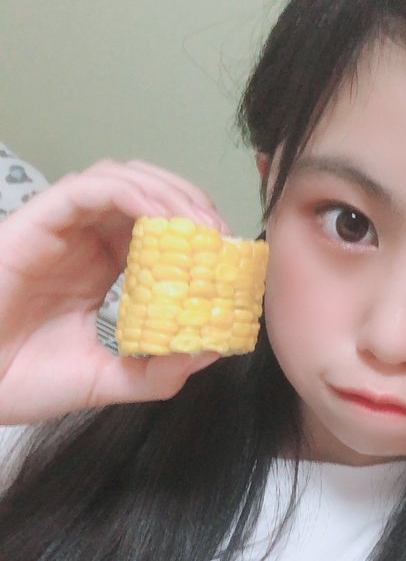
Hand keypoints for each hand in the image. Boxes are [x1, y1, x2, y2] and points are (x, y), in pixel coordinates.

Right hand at [0, 159, 229, 423]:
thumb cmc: (21, 382)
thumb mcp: (106, 381)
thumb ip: (155, 372)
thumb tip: (209, 351)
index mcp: (98, 268)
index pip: (156, 231)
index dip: (195, 235)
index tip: (228, 260)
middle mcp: (81, 241)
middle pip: (146, 194)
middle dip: (191, 206)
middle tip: (223, 238)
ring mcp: (59, 228)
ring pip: (123, 179)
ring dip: (169, 194)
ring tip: (201, 228)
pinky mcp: (37, 220)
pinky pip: (91, 187)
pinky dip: (133, 194)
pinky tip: (164, 220)